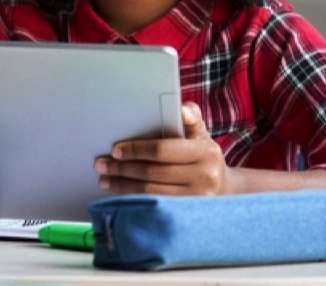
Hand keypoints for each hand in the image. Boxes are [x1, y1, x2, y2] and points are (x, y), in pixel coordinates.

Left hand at [96, 103, 226, 195]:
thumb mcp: (201, 135)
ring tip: (104, 180)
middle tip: (100, 165)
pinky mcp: (187, 216)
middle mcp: (204, 177)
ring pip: (151, 192)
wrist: (224, 191)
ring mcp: (196, 200)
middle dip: (122, 168)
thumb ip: (190, 118)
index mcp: (205, 152)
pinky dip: (134, 199)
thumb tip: (182, 110)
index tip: (115, 149)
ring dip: (123, 186)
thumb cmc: (203, 157)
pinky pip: (154, 207)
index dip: (136, 150)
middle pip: (153, 173)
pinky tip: (120, 194)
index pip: (163, 150)